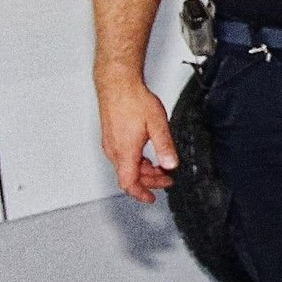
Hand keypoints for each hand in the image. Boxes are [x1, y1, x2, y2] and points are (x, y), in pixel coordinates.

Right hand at [98, 74, 178, 204]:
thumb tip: (171, 164)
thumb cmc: (133, 100)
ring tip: (161, 167)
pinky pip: (122, 157)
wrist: (117, 84)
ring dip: (143, 171)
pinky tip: (147, 155)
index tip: (151, 198)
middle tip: (166, 179)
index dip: (140, 194)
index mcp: (125, 151)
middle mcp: (114, 150)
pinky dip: (136, 161)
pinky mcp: (110, 137)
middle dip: (149, 181)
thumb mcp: (157, 125)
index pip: (128, 183)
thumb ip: (165, 147)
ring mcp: (110, 143)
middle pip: (129, 176)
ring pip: (126, 167)